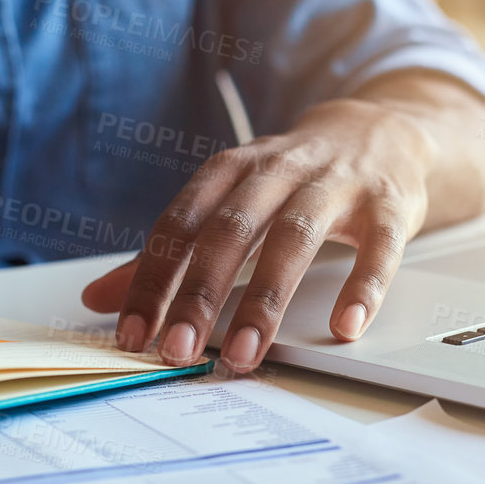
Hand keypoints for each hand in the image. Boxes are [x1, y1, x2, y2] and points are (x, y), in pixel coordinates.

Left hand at [80, 99, 437, 373]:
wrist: (378, 129)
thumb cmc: (291, 178)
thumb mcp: (228, 199)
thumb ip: (170, 250)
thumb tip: (97, 298)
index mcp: (230, 170)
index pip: (179, 224)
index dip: (152, 279)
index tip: (133, 333)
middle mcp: (277, 170)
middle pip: (230, 230)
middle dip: (200, 294)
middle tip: (179, 350)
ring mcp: (334, 184)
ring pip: (294, 239)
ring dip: (267, 299)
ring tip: (247, 354)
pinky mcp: (387, 203)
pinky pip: (376, 246)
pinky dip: (362, 286)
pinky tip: (345, 326)